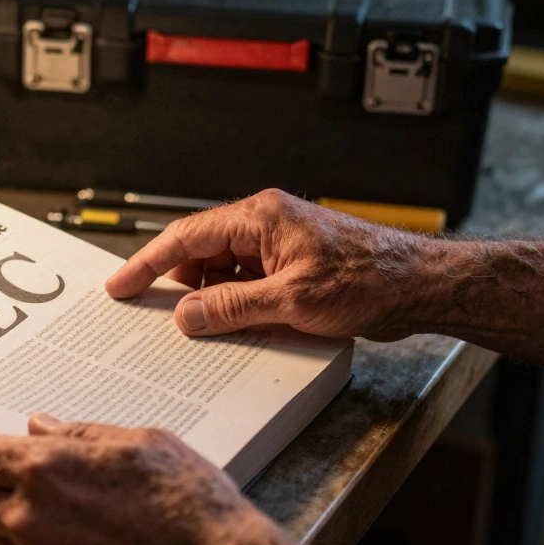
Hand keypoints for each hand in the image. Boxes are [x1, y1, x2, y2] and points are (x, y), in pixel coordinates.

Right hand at [105, 189, 434, 340]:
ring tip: (206, 327)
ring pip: (224, 270)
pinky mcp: (292, 266)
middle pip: (201, 252)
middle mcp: (266, 224)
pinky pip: (247, 282)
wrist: (421, 286)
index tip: (121, 285)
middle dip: (179, 285)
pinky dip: (235, 303)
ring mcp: (279, 245)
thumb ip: (232, 307)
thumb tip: (187, 315)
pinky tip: (235, 325)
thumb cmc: (370, 279)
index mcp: (260, 217)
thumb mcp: (291, 300)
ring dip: (212, 298)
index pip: (186, 236)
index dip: (147, 263)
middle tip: (154, 314)